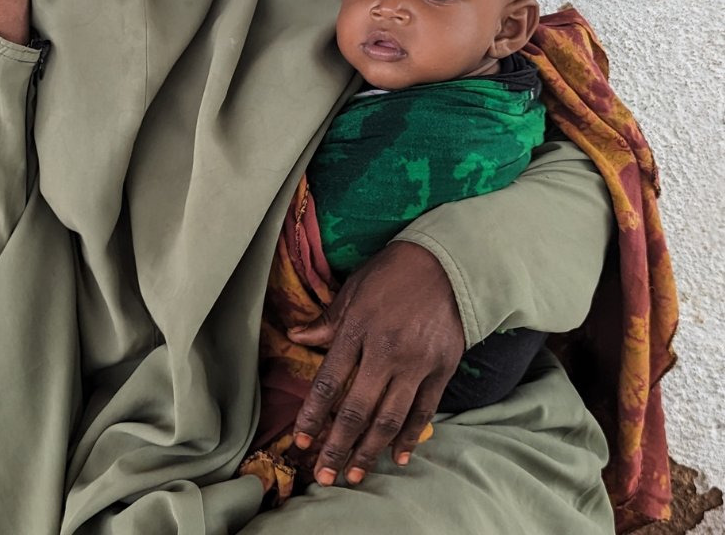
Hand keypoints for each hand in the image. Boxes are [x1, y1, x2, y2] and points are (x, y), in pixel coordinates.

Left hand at [287, 240, 462, 486]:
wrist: (444, 263)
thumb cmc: (390, 274)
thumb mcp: (352, 291)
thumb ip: (327, 322)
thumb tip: (296, 336)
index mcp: (357, 330)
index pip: (329, 383)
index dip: (313, 416)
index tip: (301, 441)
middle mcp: (385, 351)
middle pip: (357, 410)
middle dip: (338, 446)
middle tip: (324, 476)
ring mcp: (416, 363)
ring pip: (389, 418)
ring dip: (370, 451)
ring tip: (354, 476)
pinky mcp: (441, 369)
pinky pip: (423, 411)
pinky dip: (410, 437)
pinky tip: (397, 457)